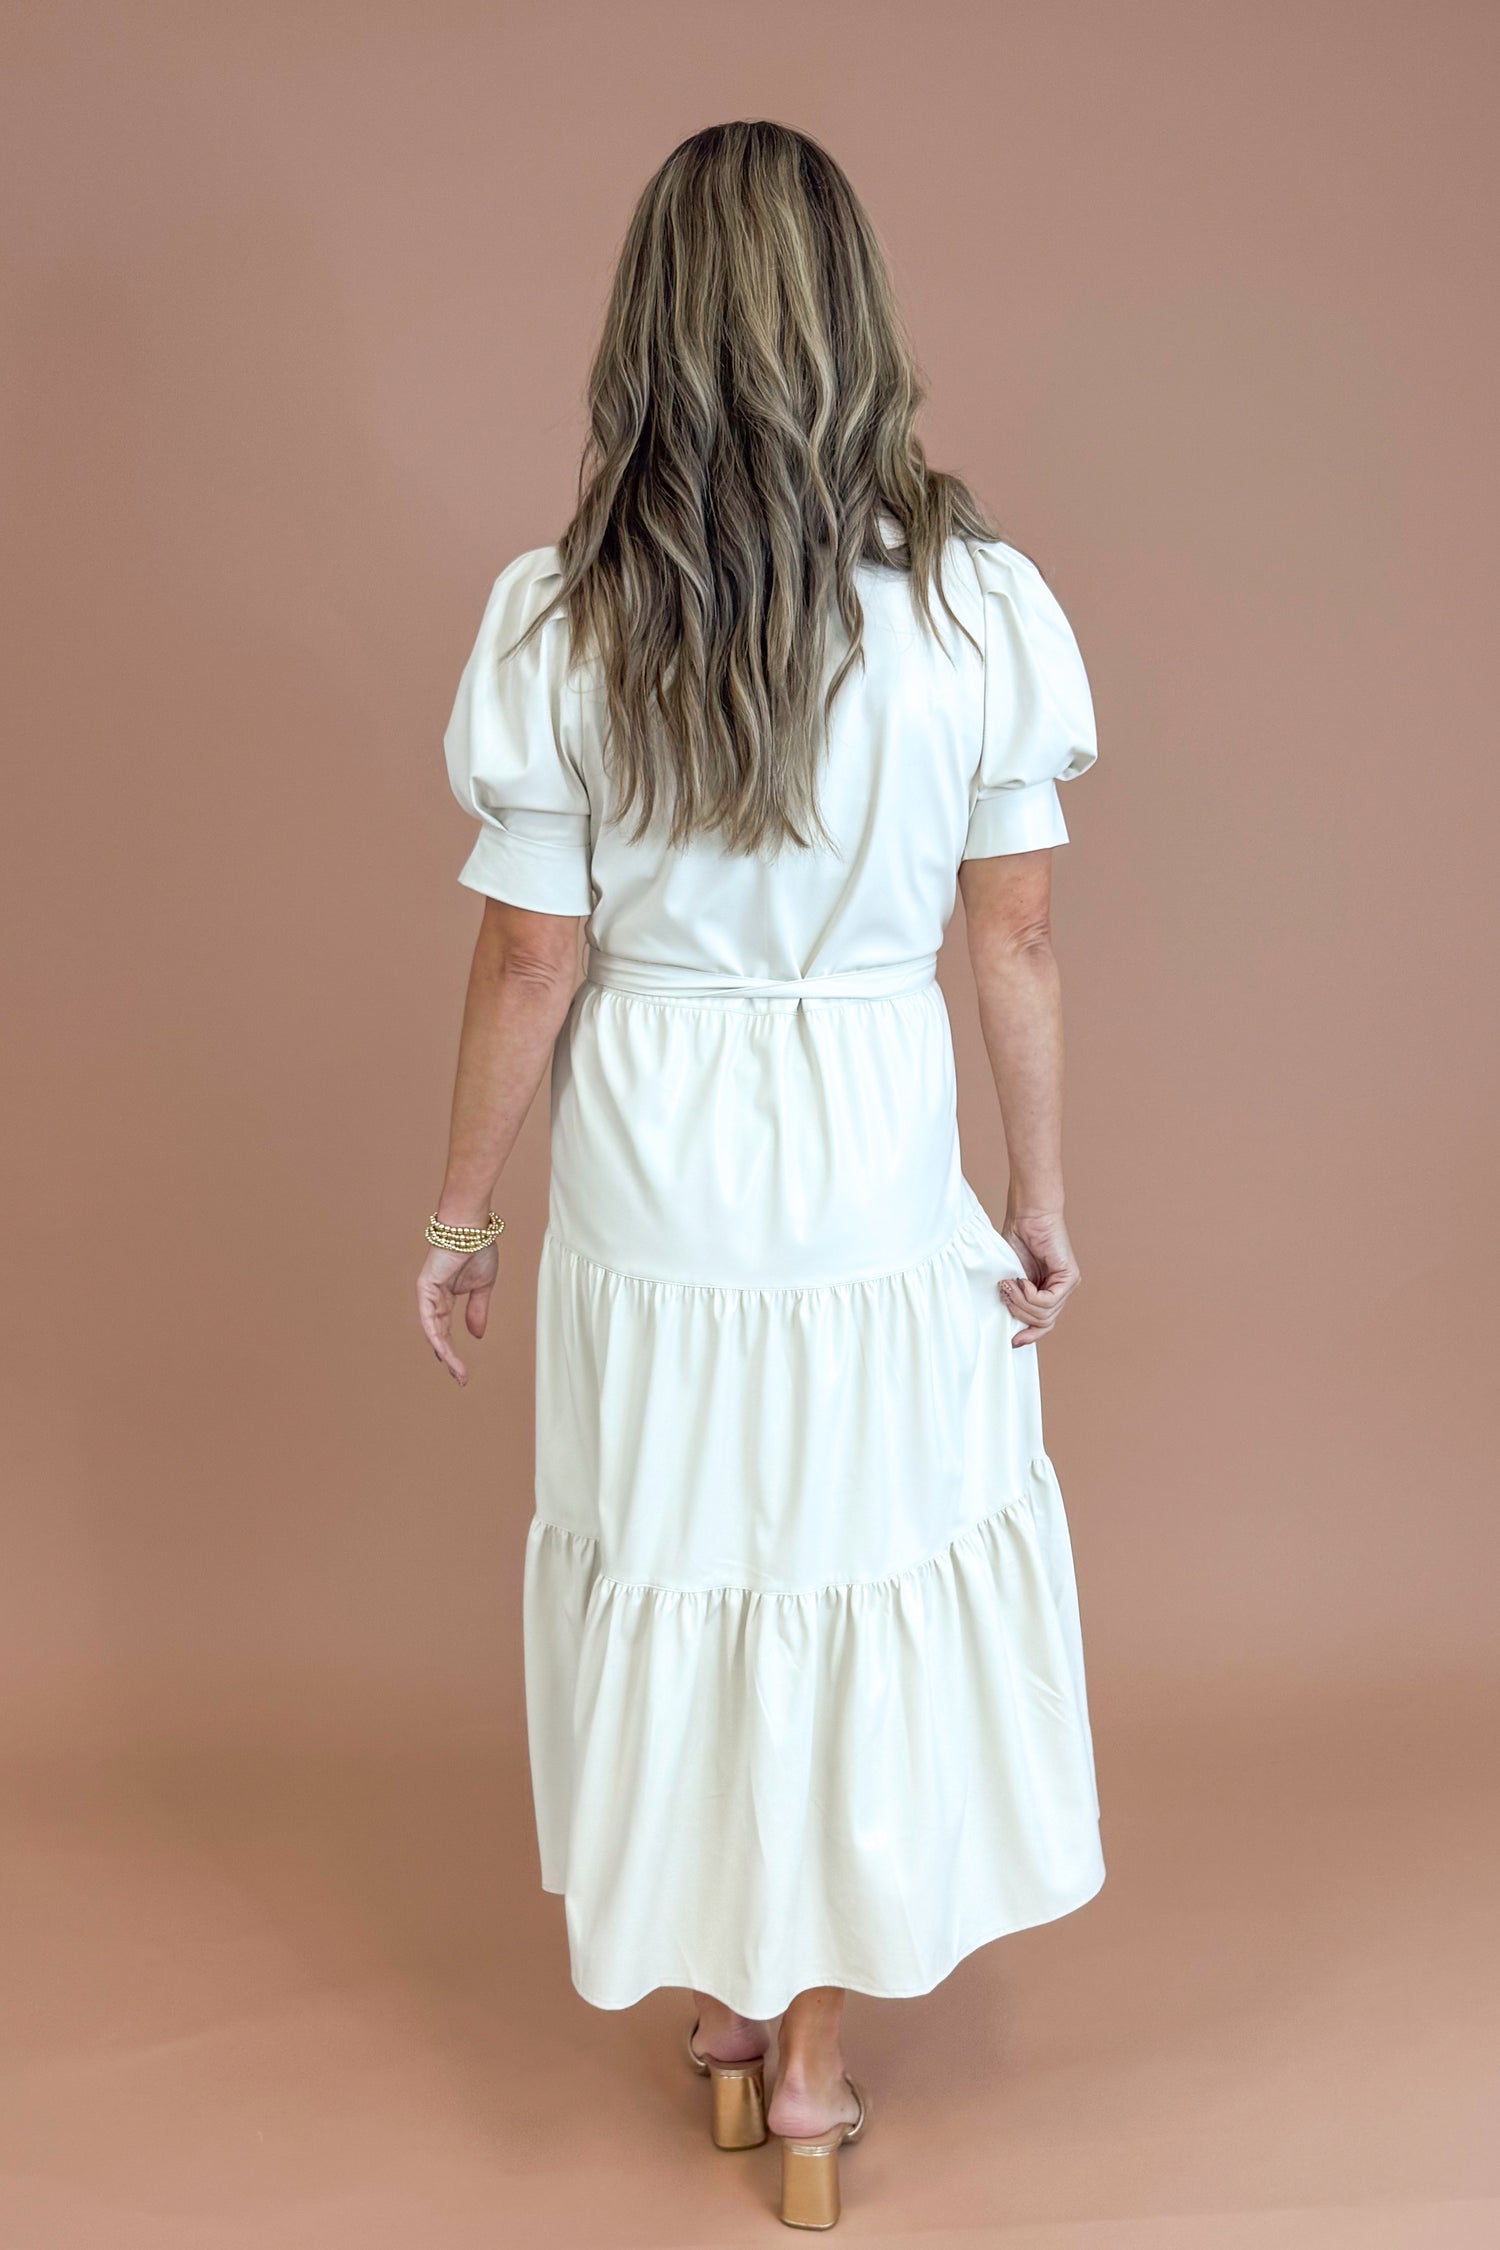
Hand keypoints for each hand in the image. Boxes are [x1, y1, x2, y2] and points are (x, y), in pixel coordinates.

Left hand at [416, 1240, 498, 1385]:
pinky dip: (437, 1337)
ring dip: (445, 1353)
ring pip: (434, 1331)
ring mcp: (428, 1294)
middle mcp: (433, 1298)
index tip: (463, 1371)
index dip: (453, 1352)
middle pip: (439, 1336)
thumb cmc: (477, 1248)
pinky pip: (429, 1318)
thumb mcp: (483, 1287)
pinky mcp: (425, 1288)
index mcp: (445, 1297)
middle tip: (461, 1378)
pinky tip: (445, 1353)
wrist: (472, 1228)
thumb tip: (476, 1335)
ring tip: (458, 1372)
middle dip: (450, 1359)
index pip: (445, 1331)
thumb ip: (477, 1311)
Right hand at [998, 1210, 1079, 1346]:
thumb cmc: (1017, 1238)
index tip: (1012, 1341)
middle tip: (1003, 1293)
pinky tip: (1022, 1282)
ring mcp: (1067, 1284)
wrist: (1027, 1214)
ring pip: (1044, 1314)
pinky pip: (1048, 1301)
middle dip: (1018, 1312)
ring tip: (1009, 1284)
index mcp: (1046, 1291)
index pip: (1043, 1324)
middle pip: (1042, 1323)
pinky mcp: (1070, 1277)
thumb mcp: (1010, 1276)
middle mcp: (1060, 1290)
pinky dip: (1030, 1295)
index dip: (1029, 1336)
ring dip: (1021, 1302)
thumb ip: (1013, 1297)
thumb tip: (1008, 1322)